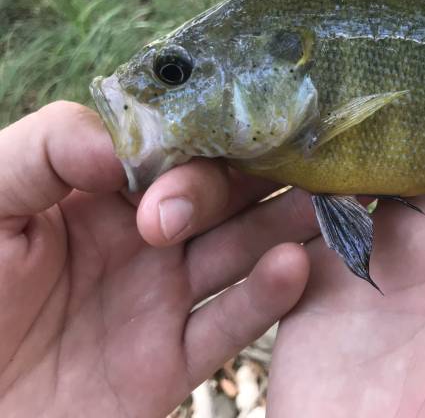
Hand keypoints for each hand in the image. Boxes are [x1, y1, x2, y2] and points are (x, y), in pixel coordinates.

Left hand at [0, 102, 315, 416]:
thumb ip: (47, 150)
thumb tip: (132, 147)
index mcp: (104, 195)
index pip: (176, 150)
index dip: (212, 134)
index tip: (252, 117)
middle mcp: (144, 240)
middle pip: (221, 197)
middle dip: (256, 178)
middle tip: (293, 163)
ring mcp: (161, 300)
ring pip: (240, 253)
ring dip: (283, 225)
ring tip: (322, 202)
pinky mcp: (170, 362)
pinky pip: (229, 327)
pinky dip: (267, 298)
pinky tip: (292, 267)